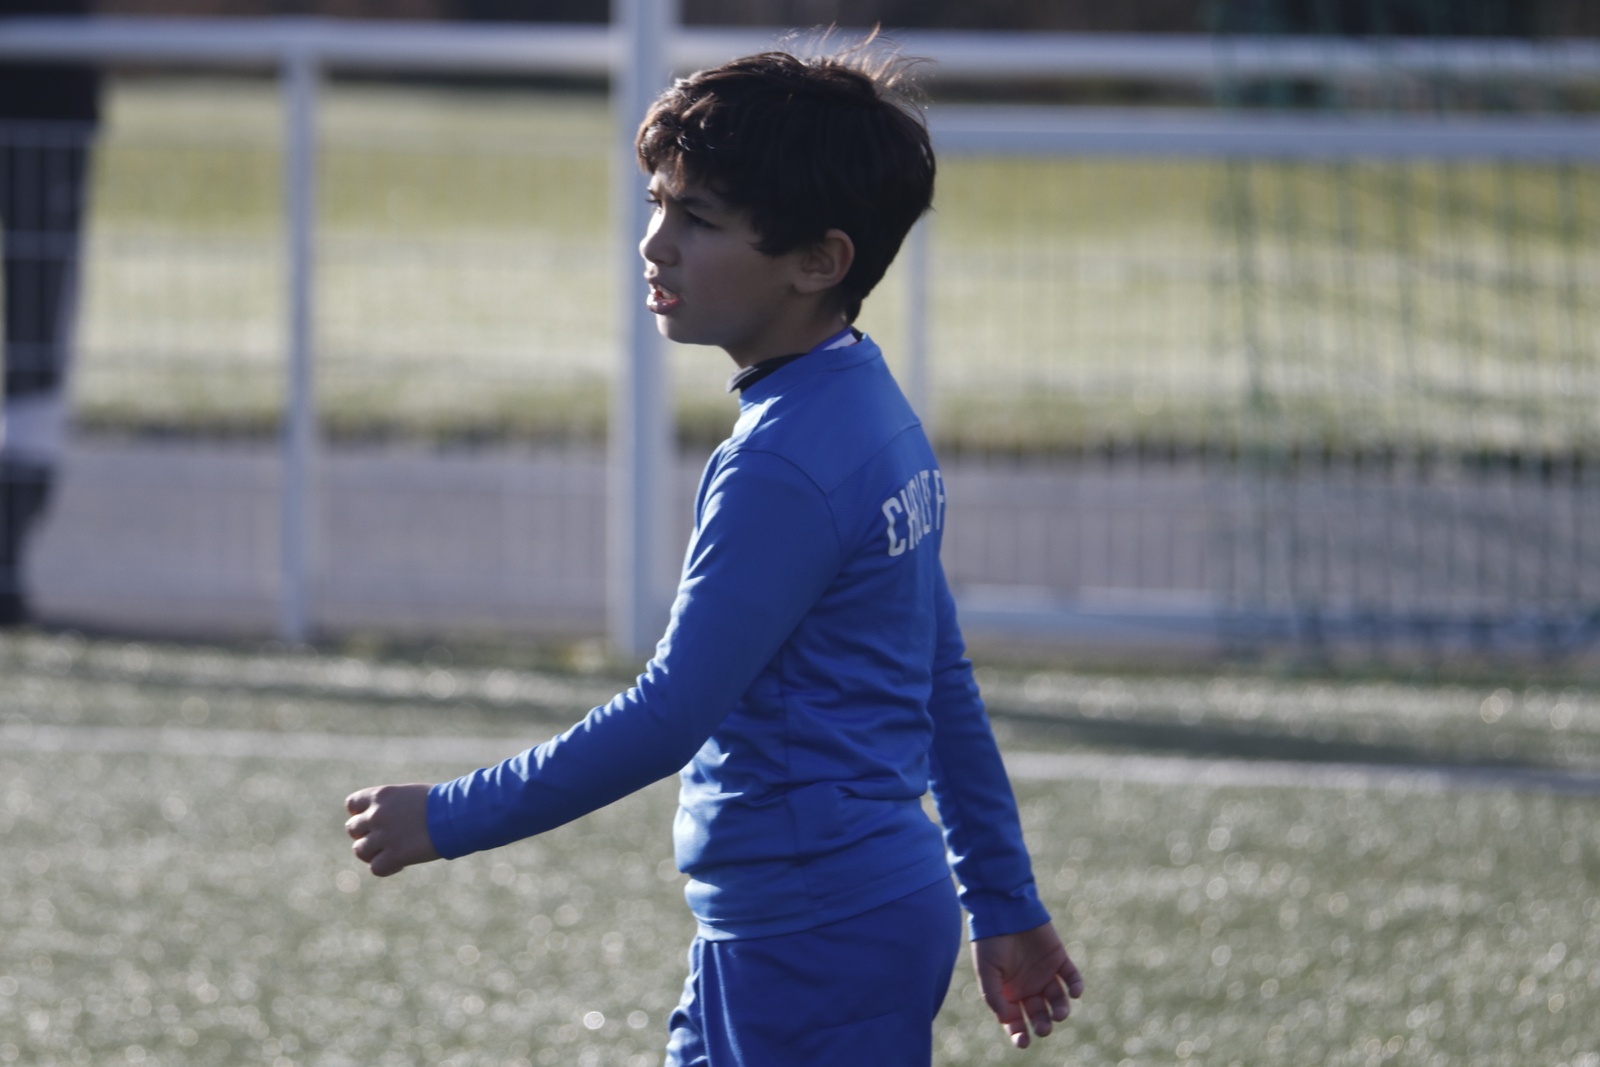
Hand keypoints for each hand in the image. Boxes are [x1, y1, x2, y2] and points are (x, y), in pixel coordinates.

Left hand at [345, 783, 440, 876]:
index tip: (372, 820)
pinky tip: (401, 864)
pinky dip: (386, 869)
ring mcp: (384, 836)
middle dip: (366, 834)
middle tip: (384, 839)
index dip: (359, 813)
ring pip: (360, 850)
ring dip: (373, 854)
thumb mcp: (411, 795)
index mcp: (381, 795)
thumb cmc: (442, 802)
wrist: (457, 814)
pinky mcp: (394, 856)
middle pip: (352, 829)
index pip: (352, 804)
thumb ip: (392, 806)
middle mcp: (377, 814)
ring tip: (391, 853)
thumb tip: (385, 822)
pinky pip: (375, 868)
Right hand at [972, 921, 1083, 1048]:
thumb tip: (1004, 1019)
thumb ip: (993, 995)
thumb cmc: (990, 941)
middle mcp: (1028, 987)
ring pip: (1057, 1000)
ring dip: (1061, 1010)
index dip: (1018, 1033)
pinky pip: (1071, 977)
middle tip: (1044, 1028)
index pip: (1015, 1020)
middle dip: (1042, 1024)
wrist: (1004, 909)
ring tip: (1059, 1014)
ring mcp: (1045, 973)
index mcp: (1009, 992)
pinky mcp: (1059, 959)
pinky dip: (1076, 986)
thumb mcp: (986, 970)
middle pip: (1039, 1014)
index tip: (1023, 1042)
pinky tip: (1074, 993)